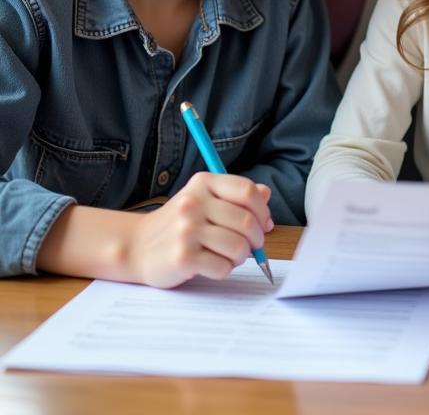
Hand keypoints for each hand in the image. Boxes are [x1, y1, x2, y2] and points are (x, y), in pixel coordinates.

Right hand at [126, 172, 272, 287]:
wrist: (136, 246)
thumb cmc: (179, 223)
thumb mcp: (204, 199)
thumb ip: (235, 195)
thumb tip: (266, 195)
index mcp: (203, 183)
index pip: (248, 191)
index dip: (263, 210)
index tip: (264, 223)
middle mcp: (194, 203)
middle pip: (246, 221)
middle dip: (257, 238)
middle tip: (252, 246)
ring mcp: (186, 230)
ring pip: (238, 246)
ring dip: (242, 256)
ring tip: (232, 256)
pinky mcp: (182, 257)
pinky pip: (222, 267)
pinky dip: (225, 270)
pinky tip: (214, 265)